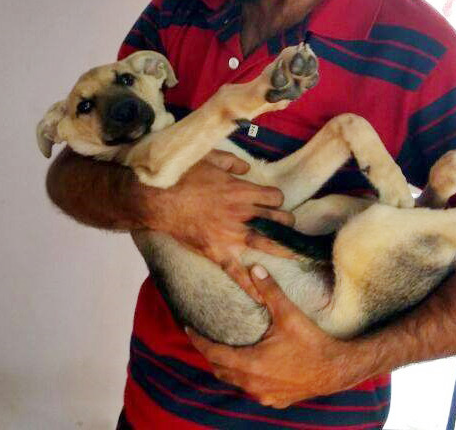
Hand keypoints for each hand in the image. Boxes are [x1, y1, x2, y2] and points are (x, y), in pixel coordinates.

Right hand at [142, 150, 296, 300]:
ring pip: (266, 244)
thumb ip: (232, 163)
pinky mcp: (218, 253)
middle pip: (277, 220)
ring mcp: (231, 236)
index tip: (273, 200)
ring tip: (296, 254)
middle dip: (286, 223)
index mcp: (242, 191)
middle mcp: (242, 214)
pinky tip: (262, 296)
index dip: (277, 198)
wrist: (159, 200)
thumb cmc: (183, 177)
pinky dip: (250, 285)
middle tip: (288, 226)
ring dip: (283, 249)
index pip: (275, 197)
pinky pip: (237, 272)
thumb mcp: (210, 158)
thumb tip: (246, 168)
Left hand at [186, 265, 375, 407]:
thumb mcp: (289, 314)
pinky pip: (253, 390)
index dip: (199, 341)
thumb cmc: (312, 342)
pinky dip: (247, 378)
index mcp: (251, 363)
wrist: (336, 370)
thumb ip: (270, 291)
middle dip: (211, 354)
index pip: (213, 353)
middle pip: (221, 370)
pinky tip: (254, 366)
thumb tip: (254, 268)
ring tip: (226, 350)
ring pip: (236, 382)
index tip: (189, 329)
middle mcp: (253, 384)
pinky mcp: (276, 401)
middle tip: (206, 338)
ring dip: (228, 367)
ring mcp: (264, 395)